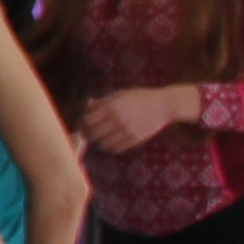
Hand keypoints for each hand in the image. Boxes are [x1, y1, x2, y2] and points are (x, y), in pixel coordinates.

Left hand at [76, 82, 201, 150]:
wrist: (163, 105)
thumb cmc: (140, 97)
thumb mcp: (120, 94)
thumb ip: (103, 101)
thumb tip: (87, 106)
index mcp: (112, 107)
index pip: (87, 120)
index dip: (81, 124)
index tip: (80, 124)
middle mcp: (117, 120)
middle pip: (93, 134)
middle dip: (87, 135)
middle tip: (87, 134)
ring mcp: (126, 131)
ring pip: (103, 144)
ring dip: (98, 143)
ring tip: (99, 139)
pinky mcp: (134, 140)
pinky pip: (116, 149)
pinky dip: (110, 147)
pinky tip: (111, 142)